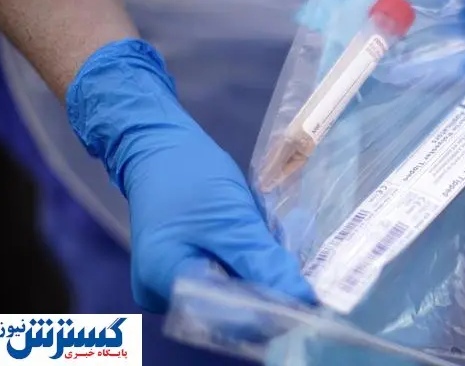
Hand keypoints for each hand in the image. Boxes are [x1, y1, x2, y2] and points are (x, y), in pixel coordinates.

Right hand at [66, 39, 315, 311]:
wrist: (158, 146)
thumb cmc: (189, 175)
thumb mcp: (233, 218)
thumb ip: (263, 263)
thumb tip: (302, 300)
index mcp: (166, 281)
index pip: (228, 319)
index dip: (271, 311)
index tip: (307, 295)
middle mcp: (164, 295)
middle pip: (230, 312)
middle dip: (268, 290)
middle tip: (293, 260)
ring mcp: (172, 285)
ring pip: (231, 295)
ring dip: (261, 274)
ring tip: (273, 240)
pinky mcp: (184, 271)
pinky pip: (224, 280)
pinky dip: (248, 264)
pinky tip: (259, 240)